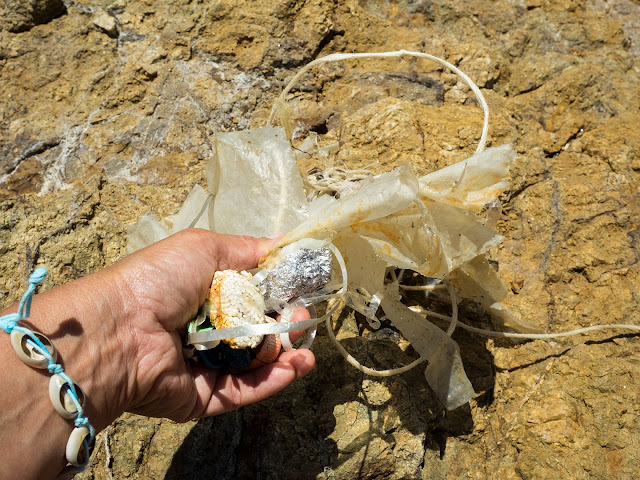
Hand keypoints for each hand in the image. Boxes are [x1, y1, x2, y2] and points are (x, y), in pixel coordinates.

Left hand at [111, 229, 315, 421]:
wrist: (120, 329)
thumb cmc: (159, 280)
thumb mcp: (204, 248)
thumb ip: (247, 249)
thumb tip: (282, 242)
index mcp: (205, 295)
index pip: (253, 296)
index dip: (279, 293)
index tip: (303, 289)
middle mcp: (209, 330)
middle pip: (259, 331)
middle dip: (286, 324)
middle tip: (300, 317)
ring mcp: (208, 366)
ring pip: (258, 363)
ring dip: (286, 354)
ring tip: (303, 345)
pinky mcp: (207, 396)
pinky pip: (247, 389)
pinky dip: (275, 379)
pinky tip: (297, 365)